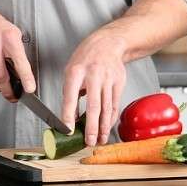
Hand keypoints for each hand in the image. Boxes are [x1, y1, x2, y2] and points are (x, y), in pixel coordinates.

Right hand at [0, 2, 35, 100]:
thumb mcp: (12, 33)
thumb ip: (18, 52)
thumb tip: (24, 75)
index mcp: (9, 37)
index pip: (20, 61)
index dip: (26, 77)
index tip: (30, 89)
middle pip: (1, 75)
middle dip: (8, 90)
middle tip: (12, 96)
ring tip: (1, 83)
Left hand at [61, 31, 127, 146]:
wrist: (108, 44)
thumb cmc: (86, 58)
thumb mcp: (71, 70)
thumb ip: (70, 93)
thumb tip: (70, 117)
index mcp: (76, 71)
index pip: (71, 96)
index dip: (68, 114)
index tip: (67, 129)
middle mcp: (93, 75)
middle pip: (93, 105)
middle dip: (91, 126)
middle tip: (89, 141)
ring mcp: (108, 79)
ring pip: (106, 107)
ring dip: (103, 127)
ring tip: (100, 140)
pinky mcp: (119, 83)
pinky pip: (114, 104)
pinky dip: (111, 118)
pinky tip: (108, 127)